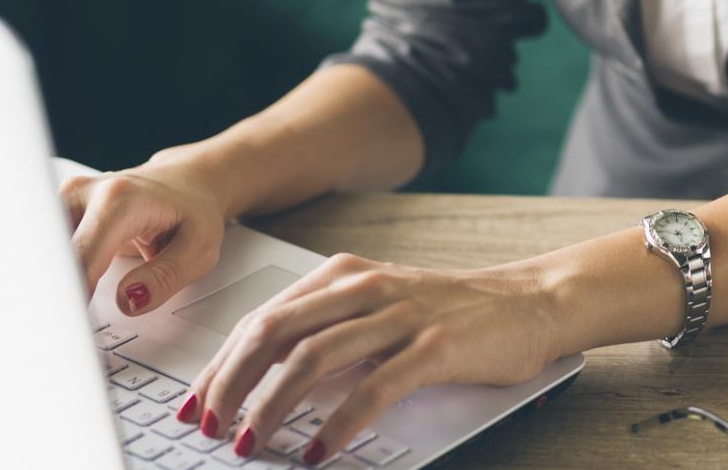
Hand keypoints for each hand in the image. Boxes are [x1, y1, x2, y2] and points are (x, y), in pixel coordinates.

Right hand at [60, 161, 228, 314]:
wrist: (186, 183)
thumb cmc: (193, 213)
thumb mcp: (199, 250)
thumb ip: (164, 278)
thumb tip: (128, 300)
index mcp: (118, 200)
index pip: (80, 258)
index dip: (71, 296)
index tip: (72, 326)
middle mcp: (84, 192)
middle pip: (49, 253)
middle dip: (51, 292)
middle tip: (59, 329)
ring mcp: (65, 197)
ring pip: (40, 249)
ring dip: (48, 283)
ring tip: (59, 315)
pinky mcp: (57, 209)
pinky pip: (45, 246)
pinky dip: (51, 272)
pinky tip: (61, 293)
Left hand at [175, 253, 565, 464]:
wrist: (532, 301)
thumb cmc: (455, 312)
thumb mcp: (382, 305)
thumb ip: (329, 328)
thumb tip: (263, 378)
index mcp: (344, 276)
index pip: (261, 318)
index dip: (219, 364)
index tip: (195, 403)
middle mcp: (365, 288)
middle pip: (273, 334)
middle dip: (230, 386)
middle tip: (210, 428)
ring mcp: (400, 316)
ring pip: (312, 359)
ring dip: (271, 407)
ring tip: (251, 444)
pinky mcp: (435, 348)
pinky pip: (372, 390)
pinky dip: (338, 425)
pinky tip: (318, 452)